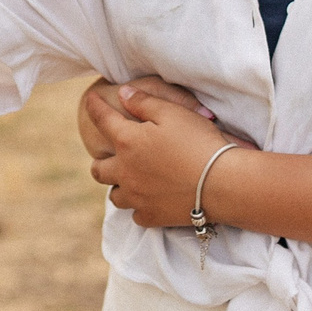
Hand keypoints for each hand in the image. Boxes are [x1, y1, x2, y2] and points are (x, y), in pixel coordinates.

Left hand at [87, 86, 247, 228]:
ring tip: (129, 181)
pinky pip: (136, 215)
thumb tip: (122, 93)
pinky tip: (148, 200)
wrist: (221, 183)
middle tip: (109, 156)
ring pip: (115, 196)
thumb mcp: (172, 111)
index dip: (94, 107)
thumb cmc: (198, 142)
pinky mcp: (153, 217)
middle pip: (98, 170)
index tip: (90, 99)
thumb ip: (143, 101)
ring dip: (119, 186)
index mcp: (128, 142)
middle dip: (100, 161)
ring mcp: (137, 198)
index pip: (102, 120)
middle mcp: (125, 172)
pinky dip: (139, 206)